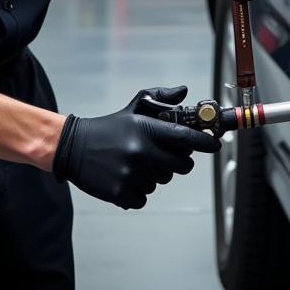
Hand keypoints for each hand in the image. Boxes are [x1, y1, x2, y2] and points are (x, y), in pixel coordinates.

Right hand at [52, 85, 219, 209]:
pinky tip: (125, 177)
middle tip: (169, 158)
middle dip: (180, 163)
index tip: (216, 145)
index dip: (204, 142)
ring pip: (161, 182)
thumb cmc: (109, 127)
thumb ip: (160, 98)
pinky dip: (138, 191)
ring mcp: (131, 175)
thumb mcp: (134, 108)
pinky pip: (144, 198)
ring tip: (135, 163)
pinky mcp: (121, 193)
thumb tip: (185, 92)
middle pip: (180, 167)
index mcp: (145, 130)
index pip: (184, 138)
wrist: (73, 148)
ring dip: (154, 175)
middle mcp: (141, 152)